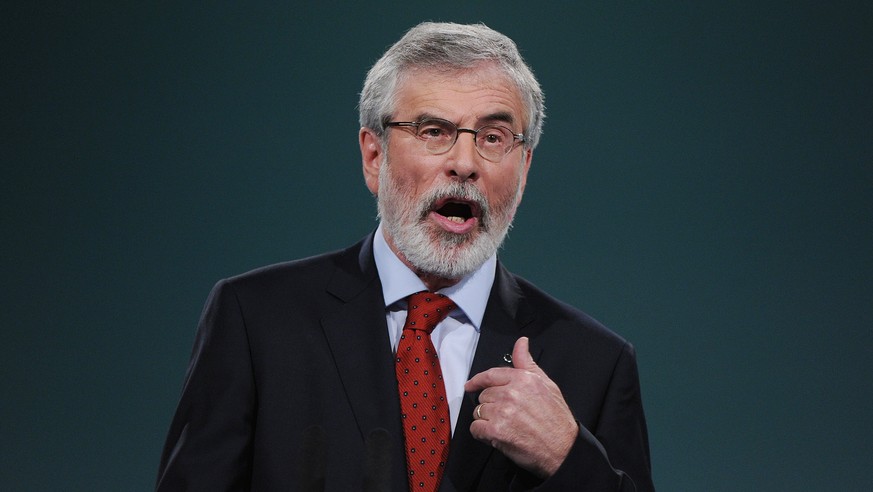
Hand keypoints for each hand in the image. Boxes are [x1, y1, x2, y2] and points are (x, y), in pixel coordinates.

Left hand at [464, 337, 578, 477]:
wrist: (564, 449)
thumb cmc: (557, 420)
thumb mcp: (547, 385)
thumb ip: (528, 364)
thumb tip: (521, 343)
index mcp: (523, 379)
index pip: (490, 375)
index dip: (478, 380)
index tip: (470, 385)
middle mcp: (511, 393)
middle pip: (484, 395)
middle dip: (491, 405)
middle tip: (506, 415)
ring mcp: (503, 412)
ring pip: (479, 411)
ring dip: (486, 420)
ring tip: (505, 426)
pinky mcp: (497, 431)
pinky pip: (476, 428)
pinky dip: (482, 434)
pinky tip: (496, 436)